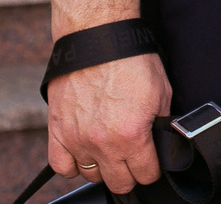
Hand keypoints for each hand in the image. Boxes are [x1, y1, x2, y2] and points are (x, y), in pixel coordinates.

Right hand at [46, 52, 171, 195]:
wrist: (98, 37)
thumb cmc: (130, 59)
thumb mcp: (162, 92)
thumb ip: (161, 124)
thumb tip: (163, 141)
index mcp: (131, 135)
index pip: (146, 174)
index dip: (153, 169)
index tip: (152, 162)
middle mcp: (102, 143)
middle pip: (119, 182)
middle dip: (130, 173)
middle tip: (132, 158)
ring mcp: (77, 139)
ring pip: (91, 176)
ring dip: (102, 167)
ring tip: (109, 151)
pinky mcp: (58, 131)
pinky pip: (61, 167)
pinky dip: (72, 165)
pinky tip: (83, 154)